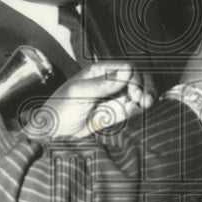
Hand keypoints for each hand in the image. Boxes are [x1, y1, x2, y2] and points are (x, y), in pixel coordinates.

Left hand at [24, 61, 152, 140]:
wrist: (55, 133)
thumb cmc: (61, 108)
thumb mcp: (80, 93)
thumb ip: (103, 84)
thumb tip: (128, 70)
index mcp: (100, 71)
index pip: (128, 68)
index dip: (136, 79)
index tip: (134, 93)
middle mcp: (110, 81)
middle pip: (137, 78)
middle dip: (145, 87)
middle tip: (145, 101)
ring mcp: (115, 97)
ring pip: (139, 92)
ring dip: (146, 97)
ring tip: (146, 105)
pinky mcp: (116, 112)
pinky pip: (133, 107)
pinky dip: (139, 108)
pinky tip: (139, 110)